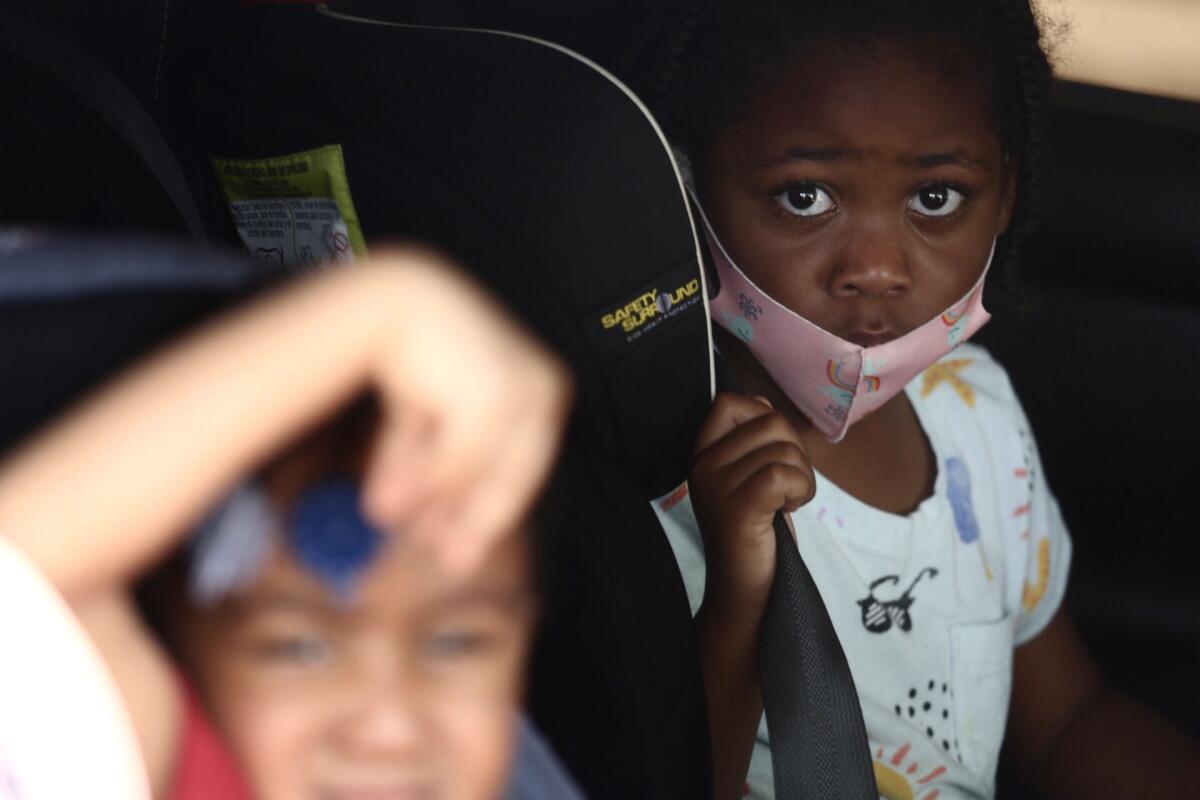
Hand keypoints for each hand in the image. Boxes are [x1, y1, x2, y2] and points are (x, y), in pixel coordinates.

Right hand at [358, 250, 571, 572]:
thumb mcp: (435, 421)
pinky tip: (385, 497)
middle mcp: (544, 387)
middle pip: (515, 474)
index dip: (487, 512)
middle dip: (475, 519)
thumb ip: (438, 469)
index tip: (456, 552)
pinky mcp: (496, 392)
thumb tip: (427, 529)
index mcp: (542, 390)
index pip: (522, 467)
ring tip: (391, 522)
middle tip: (444, 561)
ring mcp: (525, 389)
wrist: (392, 297)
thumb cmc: (416, 350)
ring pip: (485, 468)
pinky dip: (425, 478)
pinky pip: (462, 454)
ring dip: (438, 499)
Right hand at [689, 392, 813, 624]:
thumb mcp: (749, 477)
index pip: (730, 401)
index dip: (764, 418)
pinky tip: (789, 510)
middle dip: (795, 451)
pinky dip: (801, 490)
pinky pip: (784, 474)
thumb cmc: (756, 534)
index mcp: (702, 454)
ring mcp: (716, 487)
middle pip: (770, 420)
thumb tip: (762, 402)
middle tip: (785, 488)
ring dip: (803, 477)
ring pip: (784, 449)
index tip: (770, 457)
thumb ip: (752, 439)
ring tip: (785, 503)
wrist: (746, 593)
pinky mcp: (737, 510)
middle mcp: (702, 466)